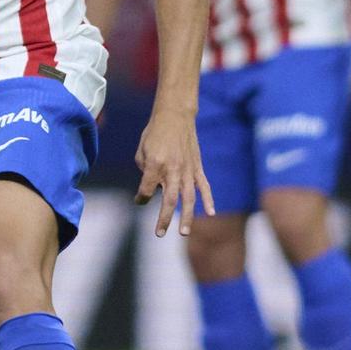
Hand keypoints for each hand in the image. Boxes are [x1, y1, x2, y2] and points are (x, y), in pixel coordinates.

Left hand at [135, 104, 214, 236]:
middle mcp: (172, 169)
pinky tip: (211, 213)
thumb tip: (153, 187)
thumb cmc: (155, 133)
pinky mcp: (198, 167)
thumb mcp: (142, 150)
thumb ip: (145, 171)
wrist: (175, 116)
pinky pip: (204, 187)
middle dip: (164, 219)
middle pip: (169, 200)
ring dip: (187, 217)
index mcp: (155, 164)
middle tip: (160, 233)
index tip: (139, 200)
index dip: (141, 198)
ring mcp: (188, 169)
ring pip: (189, 198)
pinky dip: (209, 200)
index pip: (146, 190)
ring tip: (184, 233)